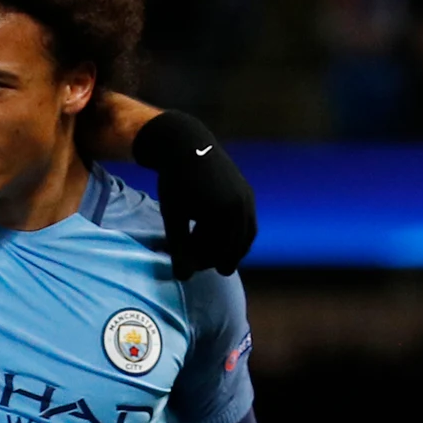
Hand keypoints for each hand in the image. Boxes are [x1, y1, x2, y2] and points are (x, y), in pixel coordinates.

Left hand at [131, 110, 257, 278]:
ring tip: (214, 258)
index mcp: (222, 214)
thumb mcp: (173, 216)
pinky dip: (238, 237)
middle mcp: (241, 208)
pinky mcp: (249, 194)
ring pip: (244, 238)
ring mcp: (248, 200)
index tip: (184, 263)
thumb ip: (179, 247)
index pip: (216, 253)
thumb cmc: (175, 182)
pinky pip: (248, 225)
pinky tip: (223, 241)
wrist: (188, 144)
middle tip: (197, 263)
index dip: (200, 263)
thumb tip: (183, 279)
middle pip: (232, 248)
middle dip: (215, 258)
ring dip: (230, 250)